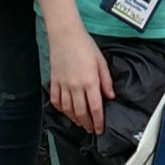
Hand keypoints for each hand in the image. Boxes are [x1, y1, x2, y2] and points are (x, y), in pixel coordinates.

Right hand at [47, 22, 114, 136]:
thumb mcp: (101, 61)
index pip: (96, 108)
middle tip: (91, 129)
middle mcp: (75, 86)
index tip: (100, 129)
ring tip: (80, 123)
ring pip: (68, 110)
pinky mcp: (54, 81)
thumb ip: (106, 81)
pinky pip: (56, 101)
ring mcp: (63, 85)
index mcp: (90, 81)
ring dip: (75, 119)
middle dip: (87, 124)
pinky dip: (61, 109)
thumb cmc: (85, 45)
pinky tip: (66, 111)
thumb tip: (110, 97)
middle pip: (81, 113)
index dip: (98, 122)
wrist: (65, 35)